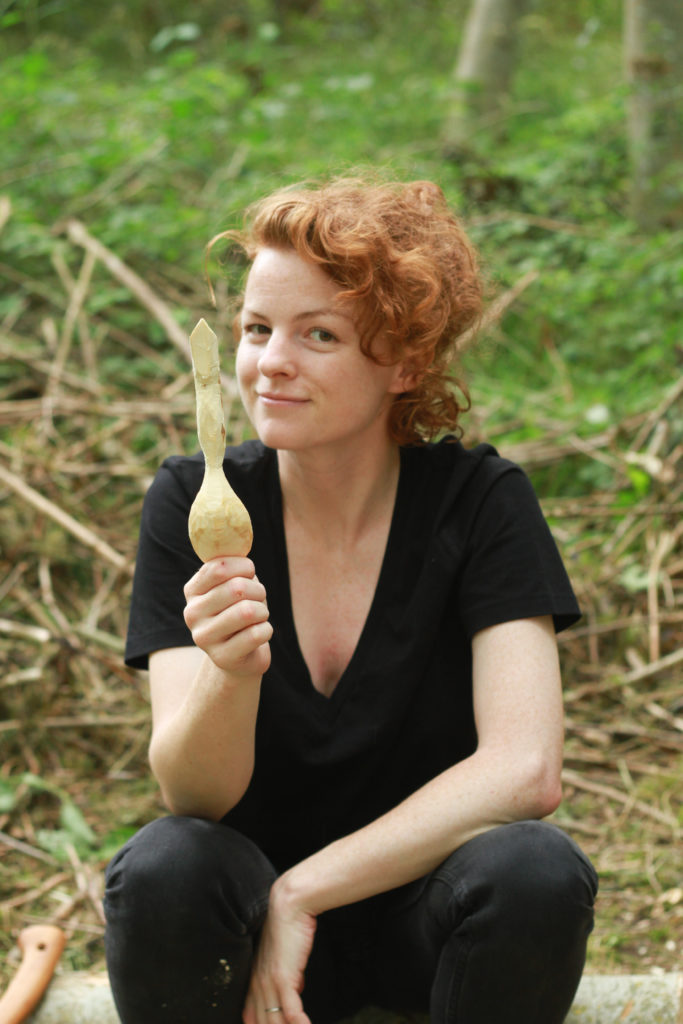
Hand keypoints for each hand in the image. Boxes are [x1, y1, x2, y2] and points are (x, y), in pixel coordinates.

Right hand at [183, 557, 271, 676]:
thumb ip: (234, 565)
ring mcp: (204, 638)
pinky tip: (259, 634)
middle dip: (258, 591)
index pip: (219, 567)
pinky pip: (257, 634)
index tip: (250, 573)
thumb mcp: (234, 585)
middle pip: (236, 588)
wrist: (239, 657)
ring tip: (259, 616)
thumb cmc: (240, 612)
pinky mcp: (222, 658)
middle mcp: (192, 614)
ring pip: (247, 611)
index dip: (244, 566)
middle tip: (259, 599)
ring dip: (263, 611)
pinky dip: (267, 630)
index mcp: (192, 591)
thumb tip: (237, 537)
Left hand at [243, 878, 316, 1023]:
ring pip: (275, 1023)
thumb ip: (289, 975)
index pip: (251, 1017)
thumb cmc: (289, 926)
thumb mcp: (286, 956)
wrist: (289, 905)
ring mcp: (269, 983)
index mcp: (255, 979)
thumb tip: (299, 988)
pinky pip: (291, 1013)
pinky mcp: (283, 978)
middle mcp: (258, 984)